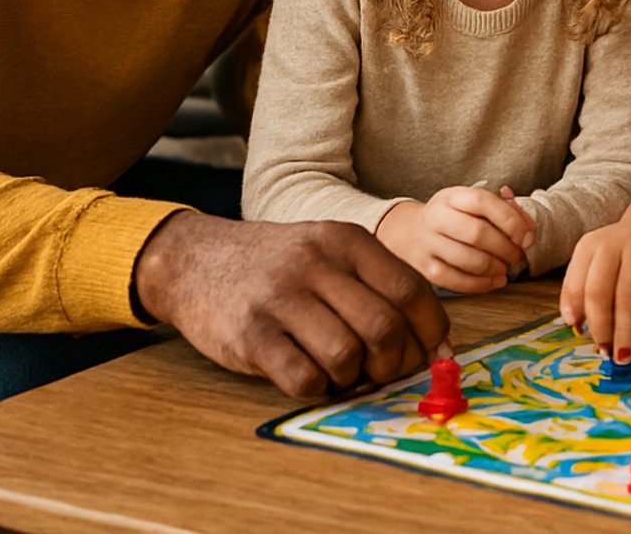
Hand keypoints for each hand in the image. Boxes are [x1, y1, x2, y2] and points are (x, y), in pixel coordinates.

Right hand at [133, 211, 447, 398]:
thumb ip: (378, 286)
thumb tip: (436, 343)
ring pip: (347, 356)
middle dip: (395, 362)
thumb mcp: (329, 253)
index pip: (411, 290)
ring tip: (341, 371)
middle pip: (385, 327)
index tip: (432, 353)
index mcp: (346, 240)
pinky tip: (310, 376)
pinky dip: (318, 389)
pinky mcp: (249, 335)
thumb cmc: (278, 266)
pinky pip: (304, 378)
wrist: (194, 260)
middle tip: (384, 371)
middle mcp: (316, 263)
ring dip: (353, 377)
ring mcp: (280, 298)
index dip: (431, 331)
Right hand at [376, 185, 533, 292]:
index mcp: (451, 196)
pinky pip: (455, 281)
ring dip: (495, 267)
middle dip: (505, 248)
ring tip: (506, 268)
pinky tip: (495, 281)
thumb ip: (503, 211)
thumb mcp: (471, 205)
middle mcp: (436, 217)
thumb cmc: (451, 218)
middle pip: (477, 233)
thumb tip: (529, 230)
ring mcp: (427, 244)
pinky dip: (481, 285)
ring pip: (468, 260)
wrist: (406, 232)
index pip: (482, 202)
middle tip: (518, 255)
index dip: (510, 220)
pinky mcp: (423, 269)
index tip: (526, 236)